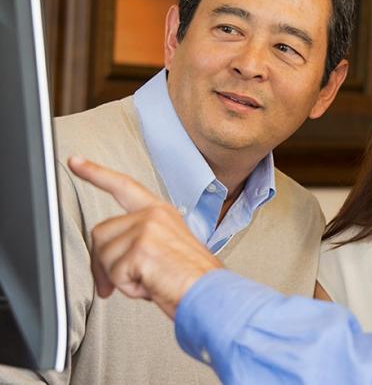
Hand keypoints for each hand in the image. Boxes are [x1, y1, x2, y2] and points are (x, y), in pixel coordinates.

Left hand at [68, 156, 222, 318]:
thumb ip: (136, 242)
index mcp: (161, 213)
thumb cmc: (193, 278)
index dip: (96, 173)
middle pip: (101, 233)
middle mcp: (153, 215)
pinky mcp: (140, 248)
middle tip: (116, 284)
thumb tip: (105, 263)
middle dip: (102, 264)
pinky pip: (114, 274)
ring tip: (150, 281)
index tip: (76, 162)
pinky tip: (152, 285)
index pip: (123, 186)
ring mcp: (147, 229)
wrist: (211, 293)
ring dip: (120, 278)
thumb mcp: (165, 250)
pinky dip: (129, 288)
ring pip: (104, 256)